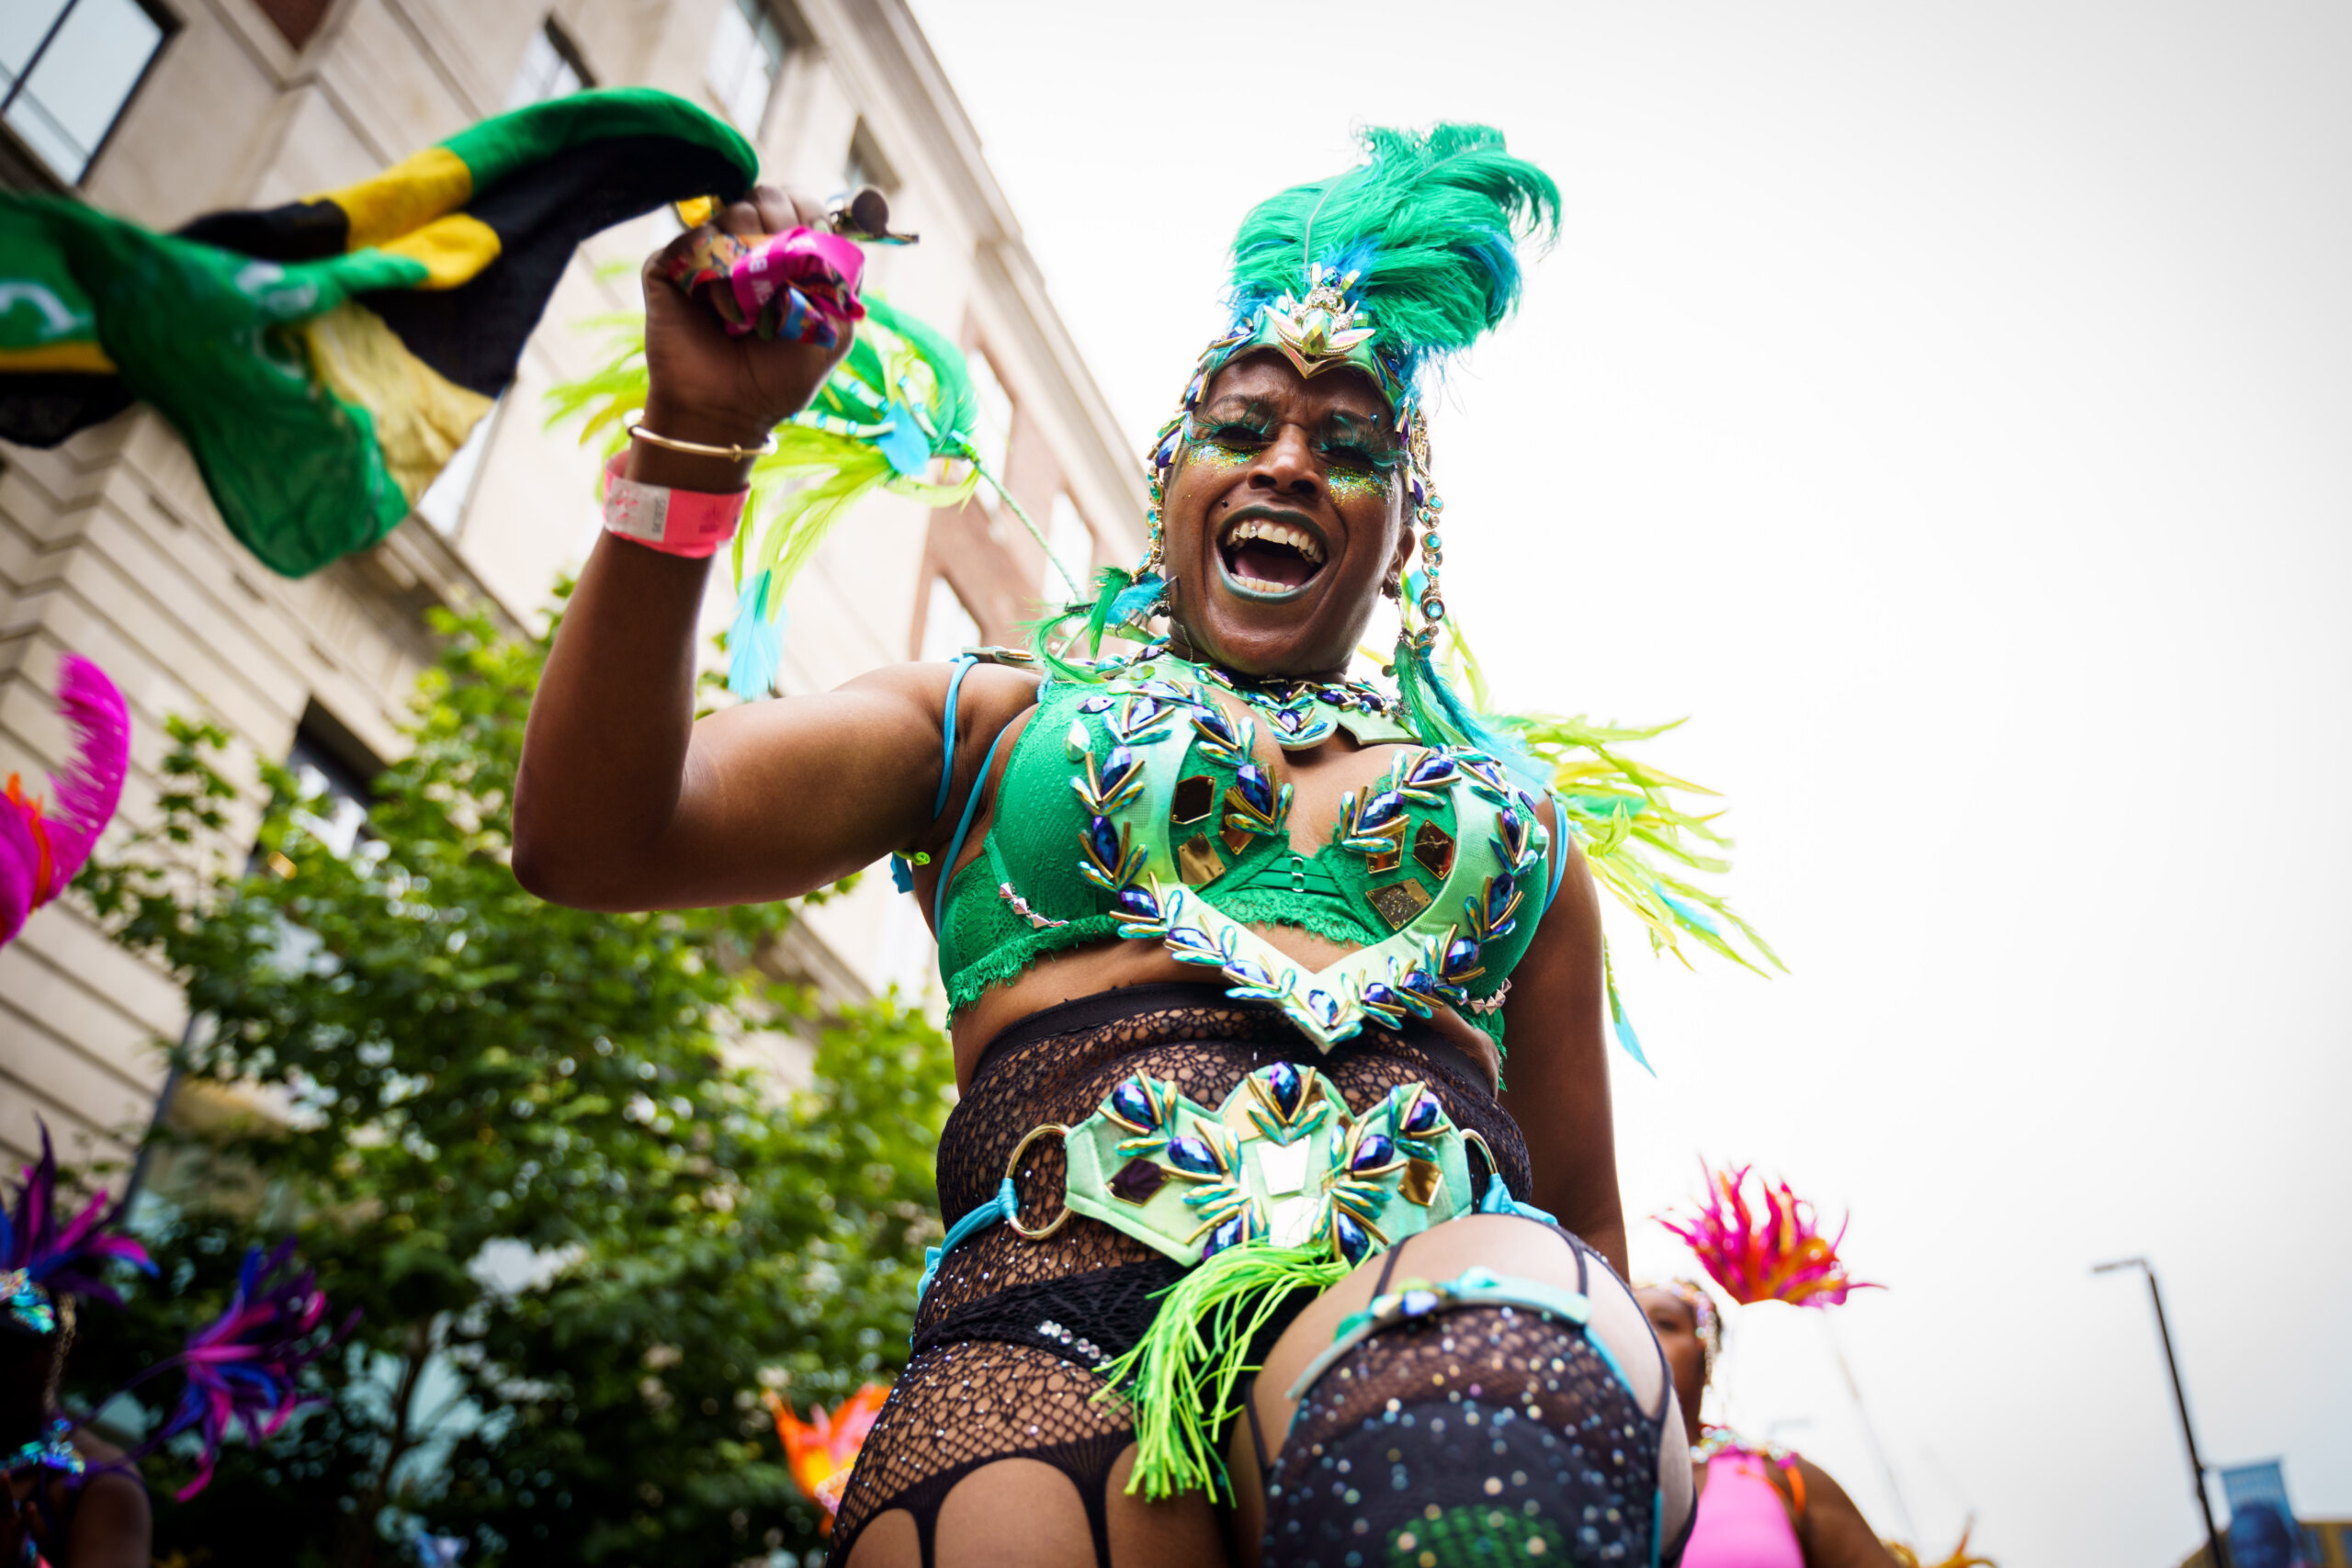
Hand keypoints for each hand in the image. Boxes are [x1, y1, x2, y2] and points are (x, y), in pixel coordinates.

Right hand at [639, 185, 852, 454]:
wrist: (726, 411)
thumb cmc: (779, 377)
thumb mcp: (832, 331)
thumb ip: (843, 278)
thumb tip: (834, 229)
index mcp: (783, 253)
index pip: (800, 201)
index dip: (810, 211)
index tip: (816, 238)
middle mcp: (743, 245)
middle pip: (767, 195)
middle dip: (784, 228)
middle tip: (782, 275)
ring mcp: (705, 252)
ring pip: (733, 210)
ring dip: (752, 262)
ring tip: (751, 312)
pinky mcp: (669, 264)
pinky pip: (697, 240)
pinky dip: (717, 278)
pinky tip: (722, 315)